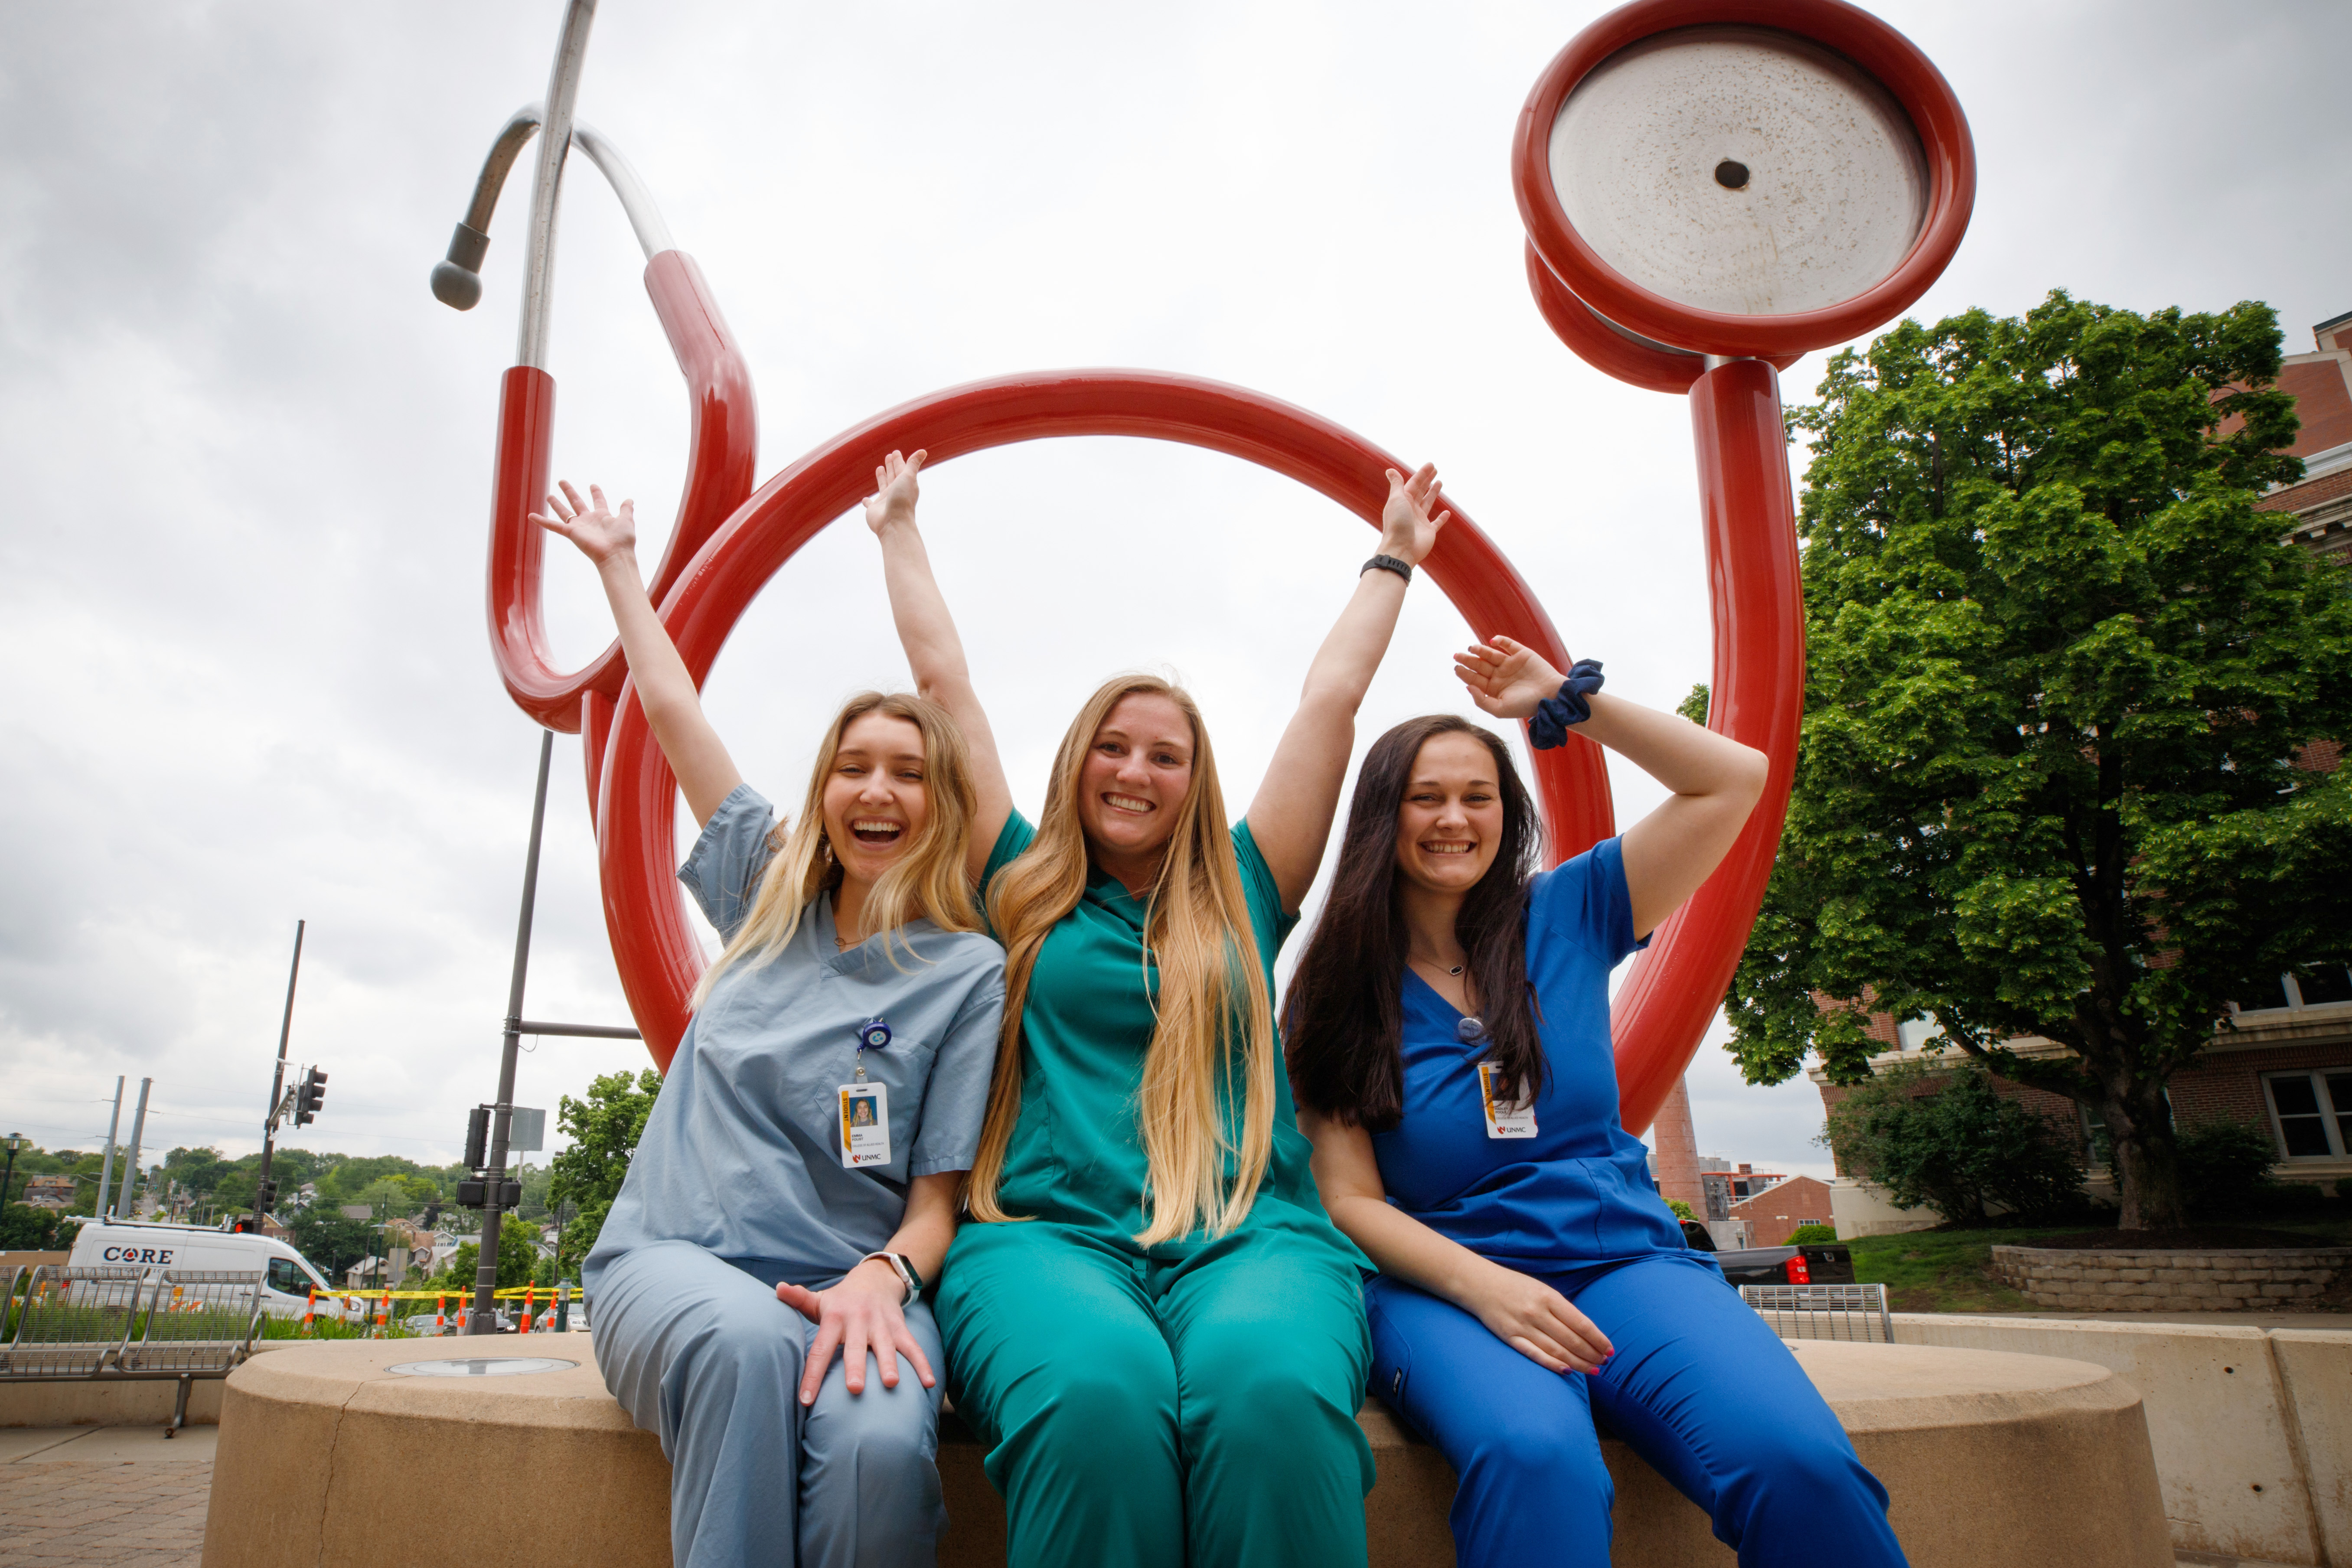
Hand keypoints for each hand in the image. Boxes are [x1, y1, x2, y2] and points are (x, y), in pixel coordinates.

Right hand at [530, 480, 636, 567]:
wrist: (615, 554)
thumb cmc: (622, 540)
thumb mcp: (627, 520)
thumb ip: (626, 509)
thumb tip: (629, 500)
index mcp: (602, 516)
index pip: (598, 501)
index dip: (596, 493)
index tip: (592, 485)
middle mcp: (589, 520)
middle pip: (577, 503)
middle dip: (570, 492)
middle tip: (562, 481)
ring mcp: (579, 527)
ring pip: (564, 512)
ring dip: (556, 504)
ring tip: (549, 495)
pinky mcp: (571, 533)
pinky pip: (553, 525)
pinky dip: (542, 521)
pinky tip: (531, 516)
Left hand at [776, 1260, 935, 1404]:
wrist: (875, 1278)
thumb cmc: (841, 1301)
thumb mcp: (820, 1300)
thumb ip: (799, 1299)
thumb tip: (778, 1289)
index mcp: (834, 1318)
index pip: (820, 1348)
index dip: (813, 1374)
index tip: (806, 1400)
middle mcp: (858, 1320)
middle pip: (855, 1347)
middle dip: (856, 1367)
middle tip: (854, 1389)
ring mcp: (881, 1324)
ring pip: (885, 1346)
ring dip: (889, 1364)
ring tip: (891, 1384)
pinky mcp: (899, 1327)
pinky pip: (912, 1346)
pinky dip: (922, 1363)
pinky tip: (929, 1383)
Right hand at [862, 449, 925, 533]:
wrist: (894, 523)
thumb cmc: (902, 500)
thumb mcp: (908, 477)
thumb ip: (913, 464)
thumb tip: (923, 451)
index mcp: (904, 484)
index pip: (901, 469)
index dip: (899, 461)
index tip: (895, 452)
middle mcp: (895, 492)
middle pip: (893, 476)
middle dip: (891, 466)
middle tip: (888, 456)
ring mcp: (885, 501)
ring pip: (882, 487)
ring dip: (881, 478)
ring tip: (879, 469)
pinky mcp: (874, 510)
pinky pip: (870, 504)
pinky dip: (867, 502)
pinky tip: (865, 499)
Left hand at [1378, 462, 1451, 565]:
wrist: (1401, 549)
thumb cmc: (1397, 523)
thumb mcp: (1396, 500)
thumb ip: (1397, 485)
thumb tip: (1390, 470)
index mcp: (1402, 501)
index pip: (1414, 484)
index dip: (1422, 474)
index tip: (1431, 465)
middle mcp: (1411, 510)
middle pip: (1420, 491)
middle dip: (1427, 480)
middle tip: (1435, 470)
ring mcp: (1420, 521)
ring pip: (1428, 503)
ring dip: (1433, 493)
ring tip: (1439, 483)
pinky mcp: (1428, 532)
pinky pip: (1436, 523)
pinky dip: (1442, 518)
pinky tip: (1447, 512)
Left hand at [1454, 635, 1566, 720]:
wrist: (1551, 696)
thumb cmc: (1526, 705)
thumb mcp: (1500, 710)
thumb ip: (1481, 700)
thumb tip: (1467, 687)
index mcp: (1494, 689)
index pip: (1475, 679)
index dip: (1465, 673)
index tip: (1456, 668)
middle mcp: (1501, 675)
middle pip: (1480, 665)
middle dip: (1468, 660)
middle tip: (1457, 655)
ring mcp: (1510, 664)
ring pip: (1491, 654)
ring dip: (1480, 650)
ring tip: (1471, 648)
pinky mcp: (1522, 654)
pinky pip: (1508, 645)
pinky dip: (1500, 641)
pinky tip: (1491, 642)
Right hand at [1461, 1259, 1613, 1373]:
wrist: (1478, 1283)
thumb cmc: (1514, 1286)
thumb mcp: (1541, 1289)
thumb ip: (1561, 1308)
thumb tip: (1584, 1331)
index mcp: (1548, 1297)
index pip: (1581, 1323)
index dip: (1598, 1339)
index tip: (1609, 1350)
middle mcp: (1537, 1312)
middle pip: (1572, 1339)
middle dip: (1592, 1354)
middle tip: (1604, 1363)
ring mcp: (1522, 1326)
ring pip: (1557, 1350)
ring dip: (1578, 1363)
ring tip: (1593, 1370)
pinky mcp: (1509, 1337)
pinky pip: (1535, 1354)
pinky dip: (1553, 1364)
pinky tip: (1567, 1371)